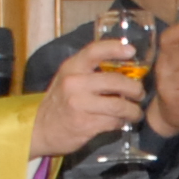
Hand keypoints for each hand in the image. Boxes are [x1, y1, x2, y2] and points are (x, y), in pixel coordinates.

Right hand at [28, 41, 146, 157]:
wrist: (40, 130)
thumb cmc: (60, 102)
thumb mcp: (68, 79)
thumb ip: (89, 71)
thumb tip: (124, 67)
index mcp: (71, 68)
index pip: (94, 51)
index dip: (114, 48)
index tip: (131, 51)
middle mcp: (74, 83)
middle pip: (115, 80)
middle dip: (134, 88)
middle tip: (139, 93)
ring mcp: (79, 104)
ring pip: (119, 104)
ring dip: (133, 110)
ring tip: (135, 112)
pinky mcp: (85, 124)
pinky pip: (113, 121)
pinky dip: (121, 122)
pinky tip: (120, 122)